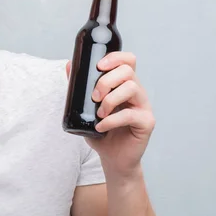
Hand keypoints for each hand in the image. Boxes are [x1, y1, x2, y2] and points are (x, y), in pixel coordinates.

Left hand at [65, 52, 155, 178]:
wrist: (112, 158)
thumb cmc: (100, 131)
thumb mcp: (85, 106)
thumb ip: (79, 87)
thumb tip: (68, 64)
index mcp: (125, 84)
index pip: (128, 61)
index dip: (115, 58)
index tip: (99, 66)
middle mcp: (137, 92)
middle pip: (128, 72)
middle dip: (106, 81)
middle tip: (93, 97)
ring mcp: (144, 106)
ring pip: (131, 88)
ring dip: (110, 99)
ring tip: (99, 114)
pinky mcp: (146, 122)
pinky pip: (130, 114)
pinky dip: (111, 120)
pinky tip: (101, 127)